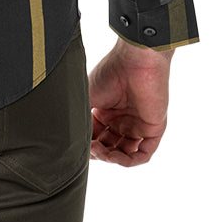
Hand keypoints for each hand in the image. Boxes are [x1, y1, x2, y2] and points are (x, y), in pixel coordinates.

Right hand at [88, 36, 171, 166]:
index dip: (88, 145)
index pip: (96, 136)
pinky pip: (143, 154)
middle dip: (99, 152)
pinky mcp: (153, 129)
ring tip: (100, 151)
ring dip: (112, 158)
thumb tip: (67, 138)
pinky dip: (129, 160)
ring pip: (125, 154)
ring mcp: (138, 125)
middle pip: (109, 147)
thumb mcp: (88, 96)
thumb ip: (81, 118)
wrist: (135, 61)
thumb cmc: (110, 72)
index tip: (78, 146)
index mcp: (107, 111)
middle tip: (90, 149)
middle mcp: (122, 120)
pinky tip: (116, 156)